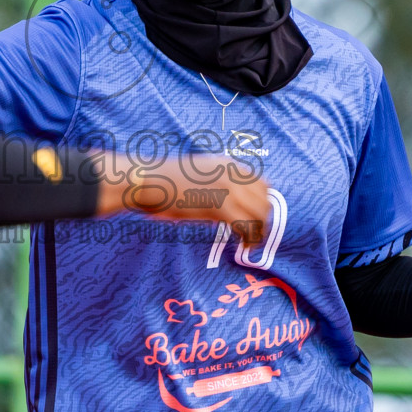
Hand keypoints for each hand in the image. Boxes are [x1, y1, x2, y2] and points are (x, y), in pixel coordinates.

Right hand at [97, 159, 270, 245]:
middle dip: (263, 221)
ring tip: (249, 244)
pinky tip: (242, 246)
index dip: (263, 204)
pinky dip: (248, 239)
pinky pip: (246, 226)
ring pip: (259, 214)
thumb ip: (219, 182)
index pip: (263, 185)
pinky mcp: (218, 206)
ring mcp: (227, 189)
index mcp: (229, 165)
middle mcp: (232, 174)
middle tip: (255, 236)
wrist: (147, 181)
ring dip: (258, 232)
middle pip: (264, 201)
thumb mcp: (199, 174)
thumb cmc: (166, 181)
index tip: (257, 219)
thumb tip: (232, 202)